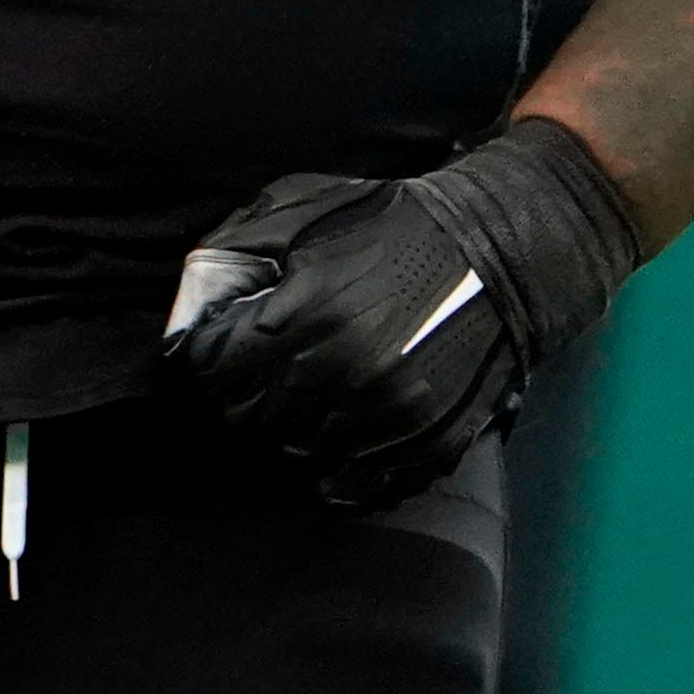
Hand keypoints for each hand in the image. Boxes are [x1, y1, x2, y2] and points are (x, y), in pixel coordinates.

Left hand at [167, 116, 642, 509]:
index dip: (215, 353)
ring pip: (298, 453)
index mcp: (307, 314)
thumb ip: (239, 250)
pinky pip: (355, 485)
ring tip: (315, 389)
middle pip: (250, 417)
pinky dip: (340, 467)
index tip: (229, 344)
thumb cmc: (396, 224)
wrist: (500, 250)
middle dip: (250, 392)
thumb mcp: (307, 207)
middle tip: (270, 368)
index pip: (215, 368)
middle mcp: (343, 373)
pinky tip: (344, 431)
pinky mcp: (423, 445)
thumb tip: (194, 303)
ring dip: (296, 426)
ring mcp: (386, 417)